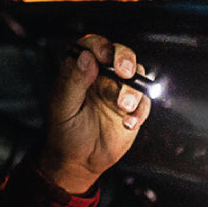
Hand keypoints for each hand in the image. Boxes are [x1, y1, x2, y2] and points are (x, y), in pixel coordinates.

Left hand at [37, 35, 151, 194]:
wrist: (78, 161)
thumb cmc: (64, 131)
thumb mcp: (62, 107)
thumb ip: (73, 80)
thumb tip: (86, 57)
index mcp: (82, 70)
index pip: (92, 45)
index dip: (99, 45)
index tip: (102, 56)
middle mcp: (103, 77)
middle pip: (120, 54)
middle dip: (126, 59)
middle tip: (124, 72)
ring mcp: (119, 91)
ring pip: (137, 76)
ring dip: (133, 90)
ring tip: (123, 107)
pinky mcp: (133, 109)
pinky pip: (145, 102)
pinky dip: (140, 111)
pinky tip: (128, 123)